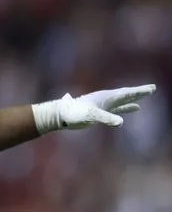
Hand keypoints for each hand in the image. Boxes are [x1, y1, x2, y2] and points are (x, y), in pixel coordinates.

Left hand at [33, 84, 156, 133]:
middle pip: (126, 94)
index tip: (151, 88)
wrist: (60, 114)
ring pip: (122, 101)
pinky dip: (125, 108)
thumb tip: (121, 122)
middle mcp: (105, 99)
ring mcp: (102, 105)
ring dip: (133, 99)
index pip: (126, 93)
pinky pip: (116, 109)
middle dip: (139, 92)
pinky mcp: (99, 112)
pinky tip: (132, 109)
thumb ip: (106, 118)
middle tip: (152, 88)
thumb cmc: (74, 114)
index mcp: (105, 97)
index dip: (139, 92)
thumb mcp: (91, 116)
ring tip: (144, 96)